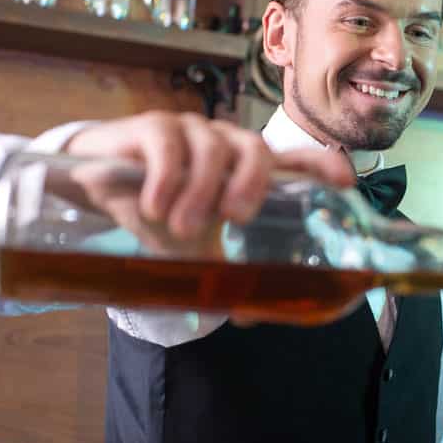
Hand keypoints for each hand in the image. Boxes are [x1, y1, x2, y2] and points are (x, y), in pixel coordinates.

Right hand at [65, 111, 354, 242]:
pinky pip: (168, 143)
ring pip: (212, 147)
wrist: (97, 182)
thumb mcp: (194, 245)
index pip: (294, 160)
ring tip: (182, 226)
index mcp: (245, 170)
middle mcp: (226, 144)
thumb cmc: (160, 209)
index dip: (323, 166)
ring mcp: (191, 130)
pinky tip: (156, 207)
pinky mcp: (152, 126)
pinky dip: (166, 178)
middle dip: (251, 183)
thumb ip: (221, 269)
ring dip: (200, 190)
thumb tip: (250, 316)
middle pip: (255, 147)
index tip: (346, 181)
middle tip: (236, 218)